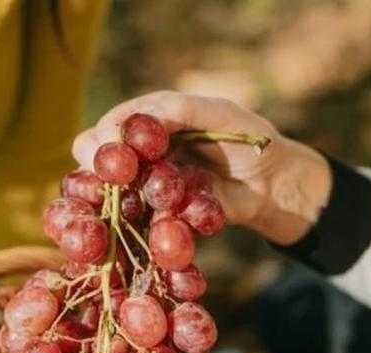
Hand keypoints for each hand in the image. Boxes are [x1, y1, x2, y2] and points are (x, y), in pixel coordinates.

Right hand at [73, 90, 331, 244]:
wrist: (273, 184)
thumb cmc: (248, 139)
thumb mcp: (219, 114)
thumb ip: (180, 110)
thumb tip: (139, 119)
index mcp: (150, 125)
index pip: (110, 127)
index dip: (104, 138)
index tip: (110, 148)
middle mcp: (141, 157)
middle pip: (97, 163)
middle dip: (97, 171)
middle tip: (113, 179)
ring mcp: (148, 189)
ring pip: (112, 198)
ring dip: (113, 202)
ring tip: (124, 203)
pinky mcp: (162, 218)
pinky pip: (141, 225)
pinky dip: (142, 226)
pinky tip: (154, 224)